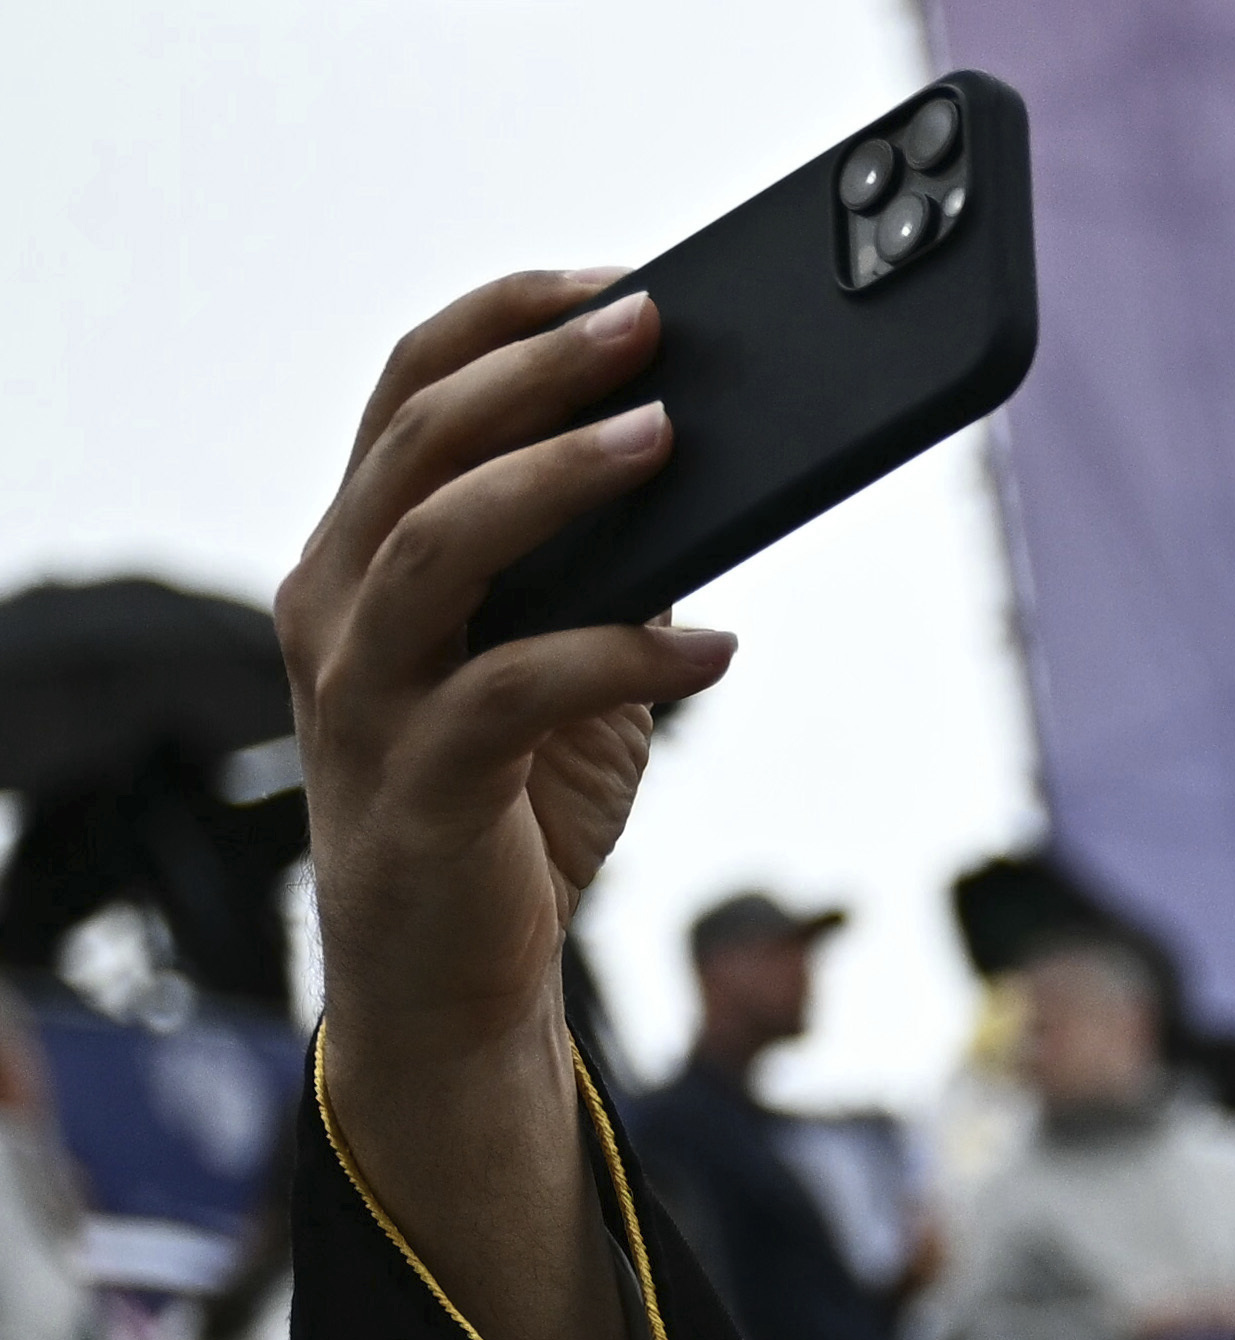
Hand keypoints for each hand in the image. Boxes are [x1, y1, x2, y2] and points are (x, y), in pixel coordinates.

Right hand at [282, 273, 734, 1339]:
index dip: (502, 324)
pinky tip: (716, 648)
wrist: (450, 980)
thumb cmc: (507, 807)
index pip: (404, 394)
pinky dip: (627, 659)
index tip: (612, 283)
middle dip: (537, 372)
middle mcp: (335, 603)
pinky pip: (519, 689)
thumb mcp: (559, 669)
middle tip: (652, 329)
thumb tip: (699, 482)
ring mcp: (365, 691)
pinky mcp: (424, 783)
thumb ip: (599, 577)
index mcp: (358, 553)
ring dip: (560, 479)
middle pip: (418, 442)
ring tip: (670, 442)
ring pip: (440, 541)